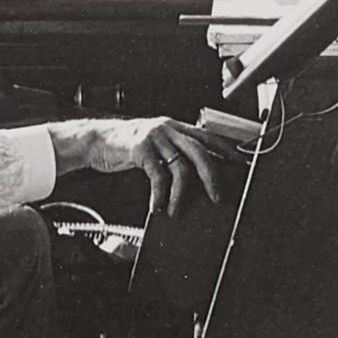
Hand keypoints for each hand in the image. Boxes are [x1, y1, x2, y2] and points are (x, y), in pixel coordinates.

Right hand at [103, 108, 266, 222]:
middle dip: (212, 176)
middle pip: (200, 151)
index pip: (209, 137)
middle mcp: (168, 129)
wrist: (95, 140)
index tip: (241, 164)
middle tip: (217, 196)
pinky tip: (158, 206)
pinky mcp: (140, 148)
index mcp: (175, 127)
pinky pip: (157, 175)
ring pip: (180, 166)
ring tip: (178, 210)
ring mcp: (155, 137)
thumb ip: (174, 151)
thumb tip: (198, 172)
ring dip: (182, 194)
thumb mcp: (155, 144)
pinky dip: (160, 195)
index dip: (227, 150)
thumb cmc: (126, 146)